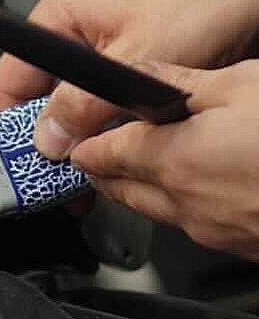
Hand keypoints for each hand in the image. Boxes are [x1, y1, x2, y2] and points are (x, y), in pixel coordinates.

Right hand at [0, 0, 258, 158]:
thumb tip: (49, 141)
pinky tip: (112, 146)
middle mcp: (75, 25)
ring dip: (79, 131)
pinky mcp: (127, 57)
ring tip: (85, 165)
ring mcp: (102, 41)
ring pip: (72, 98)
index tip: (12, 154)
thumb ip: (82, 104)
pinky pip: (100, 97)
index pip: (13, 73)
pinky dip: (103, 122)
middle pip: (41, 91)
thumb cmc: (204, 1)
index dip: (8, 119)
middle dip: (49, 133)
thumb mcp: (133, 60)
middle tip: (54, 170)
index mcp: (61, 11)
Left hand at [70, 60, 258, 261]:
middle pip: (119, 189)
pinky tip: (205, 183)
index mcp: (174, 160)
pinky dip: (183, 204)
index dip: (83, 144)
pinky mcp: (241, 247)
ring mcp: (213, 232)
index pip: (100, 156)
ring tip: (150, 162)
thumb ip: (179, 80)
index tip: (77, 137)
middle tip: (101, 150)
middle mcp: (184, 204)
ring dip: (142, 187)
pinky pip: (193, 225)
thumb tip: (137, 71)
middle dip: (105, 169)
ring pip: (154, 209)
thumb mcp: (243, 84)